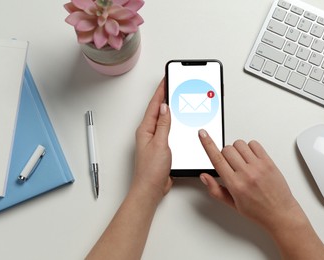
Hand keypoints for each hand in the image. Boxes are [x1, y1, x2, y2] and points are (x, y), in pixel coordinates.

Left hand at [132, 79, 172, 200]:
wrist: (150, 188)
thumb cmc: (151, 170)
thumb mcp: (160, 144)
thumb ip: (163, 125)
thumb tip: (165, 108)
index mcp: (145, 129)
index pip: (155, 105)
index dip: (161, 92)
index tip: (166, 80)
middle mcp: (148, 133)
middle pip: (157, 110)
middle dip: (164, 96)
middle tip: (171, 84)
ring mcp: (154, 140)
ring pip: (163, 120)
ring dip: (169, 109)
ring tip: (175, 98)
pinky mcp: (161, 147)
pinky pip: (167, 130)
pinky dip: (173, 123)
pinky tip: (177, 122)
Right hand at [198, 129, 300, 230]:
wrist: (280, 213)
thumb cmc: (258, 211)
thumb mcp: (232, 204)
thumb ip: (215, 189)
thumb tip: (204, 177)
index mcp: (235, 185)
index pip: (217, 158)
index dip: (207, 144)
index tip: (203, 134)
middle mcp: (246, 174)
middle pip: (227, 149)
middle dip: (225, 154)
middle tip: (231, 165)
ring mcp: (259, 167)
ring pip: (239, 144)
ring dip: (237, 150)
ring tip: (242, 162)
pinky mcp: (269, 162)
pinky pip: (254, 144)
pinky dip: (250, 148)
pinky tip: (251, 158)